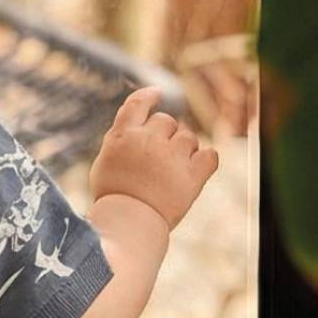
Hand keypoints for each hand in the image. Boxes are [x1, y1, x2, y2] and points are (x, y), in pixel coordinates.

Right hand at [94, 87, 221, 223]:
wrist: (128, 222)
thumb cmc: (113, 196)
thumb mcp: (106, 161)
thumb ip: (123, 140)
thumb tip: (142, 126)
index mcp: (122, 136)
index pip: (138, 103)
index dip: (148, 96)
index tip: (157, 94)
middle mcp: (148, 139)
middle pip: (167, 122)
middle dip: (165, 135)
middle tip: (158, 158)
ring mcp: (172, 155)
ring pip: (189, 137)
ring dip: (184, 149)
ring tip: (171, 172)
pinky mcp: (193, 173)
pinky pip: (210, 155)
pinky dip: (205, 161)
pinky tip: (194, 172)